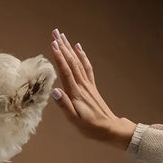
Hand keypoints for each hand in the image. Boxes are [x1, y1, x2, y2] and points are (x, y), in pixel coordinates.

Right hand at [49, 29, 135, 149]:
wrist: (110, 129)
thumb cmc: (90, 127)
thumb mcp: (74, 120)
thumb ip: (64, 105)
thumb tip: (55, 91)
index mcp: (76, 93)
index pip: (66, 71)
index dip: (59, 57)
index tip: (53, 44)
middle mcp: (82, 85)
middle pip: (71, 62)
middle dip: (63, 47)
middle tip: (55, 33)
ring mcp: (87, 85)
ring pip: (78, 62)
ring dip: (70, 48)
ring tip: (63, 36)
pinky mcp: (91, 86)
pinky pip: (86, 67)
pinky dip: (82, 56)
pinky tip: (78, 48)